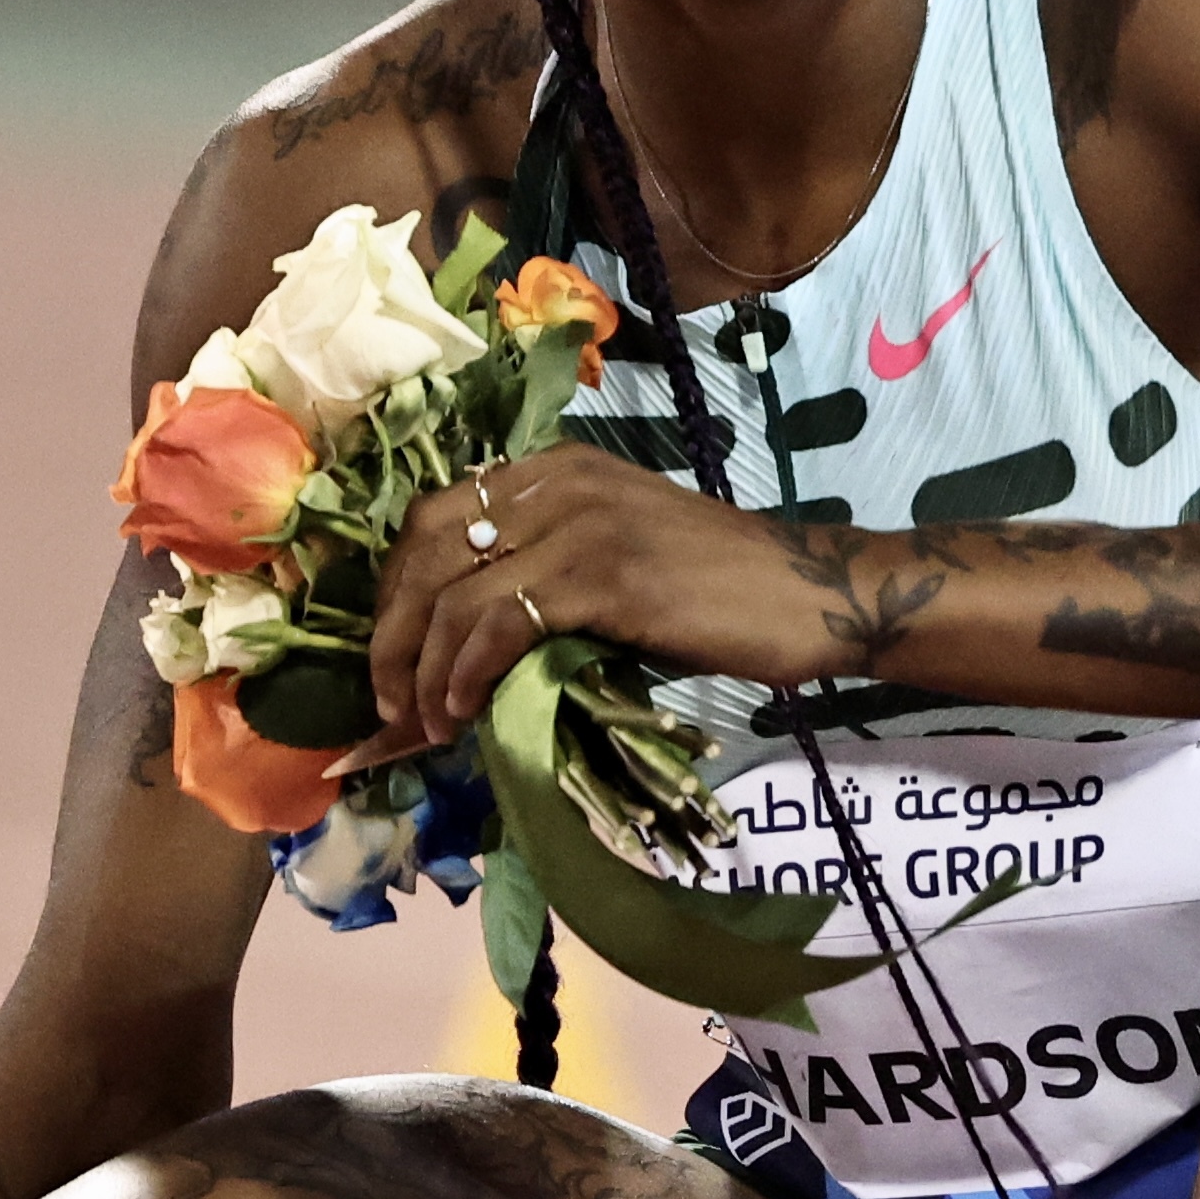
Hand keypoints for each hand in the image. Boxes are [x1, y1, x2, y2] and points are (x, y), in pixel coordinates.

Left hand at [367, 447, 829, 745]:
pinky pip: (497, 624)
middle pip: (424, 551)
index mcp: (554, 471)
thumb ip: (545, 576)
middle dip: (390, 636)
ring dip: (422, 671)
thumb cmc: (720, 594)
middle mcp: (556, 482)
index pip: (433, 518)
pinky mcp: (601, 576)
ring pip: (451, 595)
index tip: (392, 661)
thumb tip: (466, 647)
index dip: (395, 594)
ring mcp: (578, 524)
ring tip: (428, 727)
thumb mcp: (616, 562)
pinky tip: (467, 713)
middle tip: (391, 707)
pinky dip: (466, 676)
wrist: (808, 595)